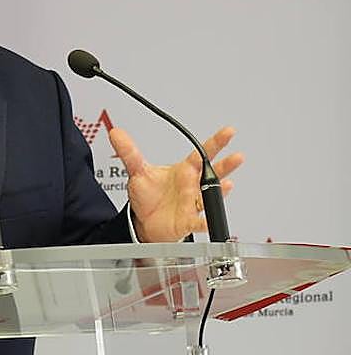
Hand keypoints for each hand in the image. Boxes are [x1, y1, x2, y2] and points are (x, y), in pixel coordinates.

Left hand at [109, 125, 243, 242]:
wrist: (145, 221)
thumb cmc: (149, 196)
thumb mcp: (138, 171)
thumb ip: (130, 152)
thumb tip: (116, 133)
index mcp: (185, 171)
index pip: (202, 154)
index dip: (216, 142)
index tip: (229, 132)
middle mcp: (193, 186)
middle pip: (213, 174)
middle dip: (226, 166)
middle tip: (237, 157)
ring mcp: (193, 203)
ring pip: (210, 196)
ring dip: (220, 192)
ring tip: (227, 185)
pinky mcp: (188, 221)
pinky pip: (198, 222)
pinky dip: (204, 222)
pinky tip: (208, 221)